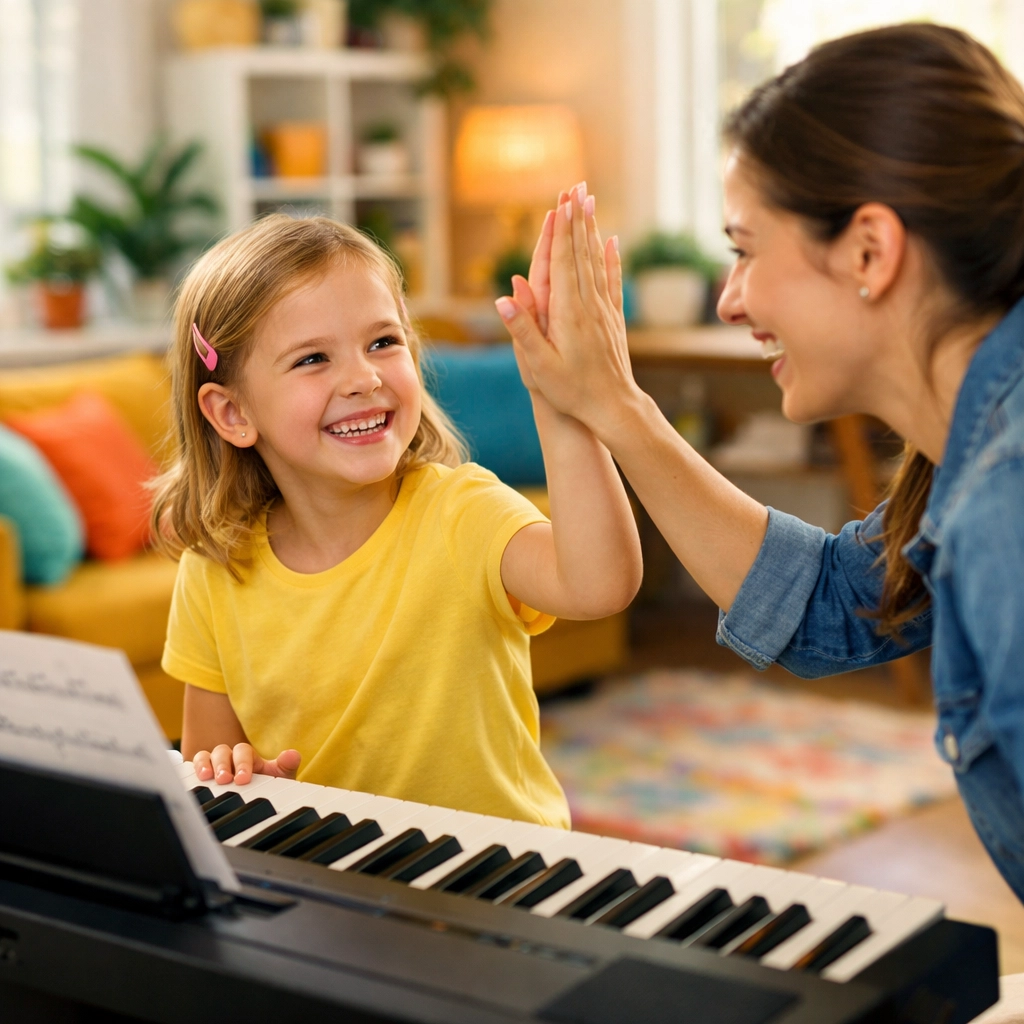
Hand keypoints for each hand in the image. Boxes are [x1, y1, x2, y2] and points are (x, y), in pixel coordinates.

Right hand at [192, 743, 300, 785]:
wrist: (257, 803)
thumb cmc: (267, 787)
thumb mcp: (278, 778)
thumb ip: (286, 766)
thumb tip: (293, 755)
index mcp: (247, 756)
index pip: (242, 750)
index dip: (242, 763)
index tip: (243, 779)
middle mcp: (229, 758)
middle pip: (221, 751)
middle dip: (222, 764)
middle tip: (224, 779)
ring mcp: (214, 765)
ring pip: (205, 756)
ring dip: (204, 765)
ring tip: (206, 777)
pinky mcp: (202, 775)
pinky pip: (192, 768)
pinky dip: (191, 771)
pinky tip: (191, 780)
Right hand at [495, 183, 636, 437]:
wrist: (614, 408)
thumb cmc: (572, 391)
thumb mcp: (539, 367)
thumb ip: (523, 331)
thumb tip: (502, 299)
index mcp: (569, 314)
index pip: (563, 264)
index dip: (561, 232)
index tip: (561, 203)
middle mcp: (589, 306)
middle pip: (582, 254)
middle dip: (577, 220)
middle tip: (576, 187)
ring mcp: (604, 311)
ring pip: (597, 262)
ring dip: (592, 230)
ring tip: (589, 202)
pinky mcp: (613, 320)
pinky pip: (611, 282)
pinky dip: (611, 259)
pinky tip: (612, 242)